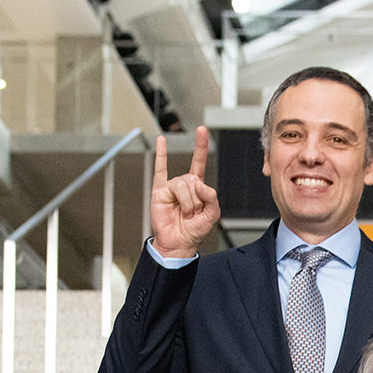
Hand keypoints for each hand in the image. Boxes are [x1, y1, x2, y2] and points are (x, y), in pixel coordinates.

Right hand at [149, 127, 219, 260]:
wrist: (179, 242)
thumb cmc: (194, 230)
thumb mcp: (212, 214)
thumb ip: (211, 196)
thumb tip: (199, 183)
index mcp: (197, 187)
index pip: (199, 162)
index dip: (201, 146)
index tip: (202, 130)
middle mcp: (184, 183)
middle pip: (193, 179)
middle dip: (196, 199)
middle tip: (193, 212)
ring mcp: (171, 186)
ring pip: (182, 185)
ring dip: (187, 202)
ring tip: (184, 212)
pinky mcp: (160, 191)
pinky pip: (160, 171)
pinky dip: (161, 155)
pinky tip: (161, 141)